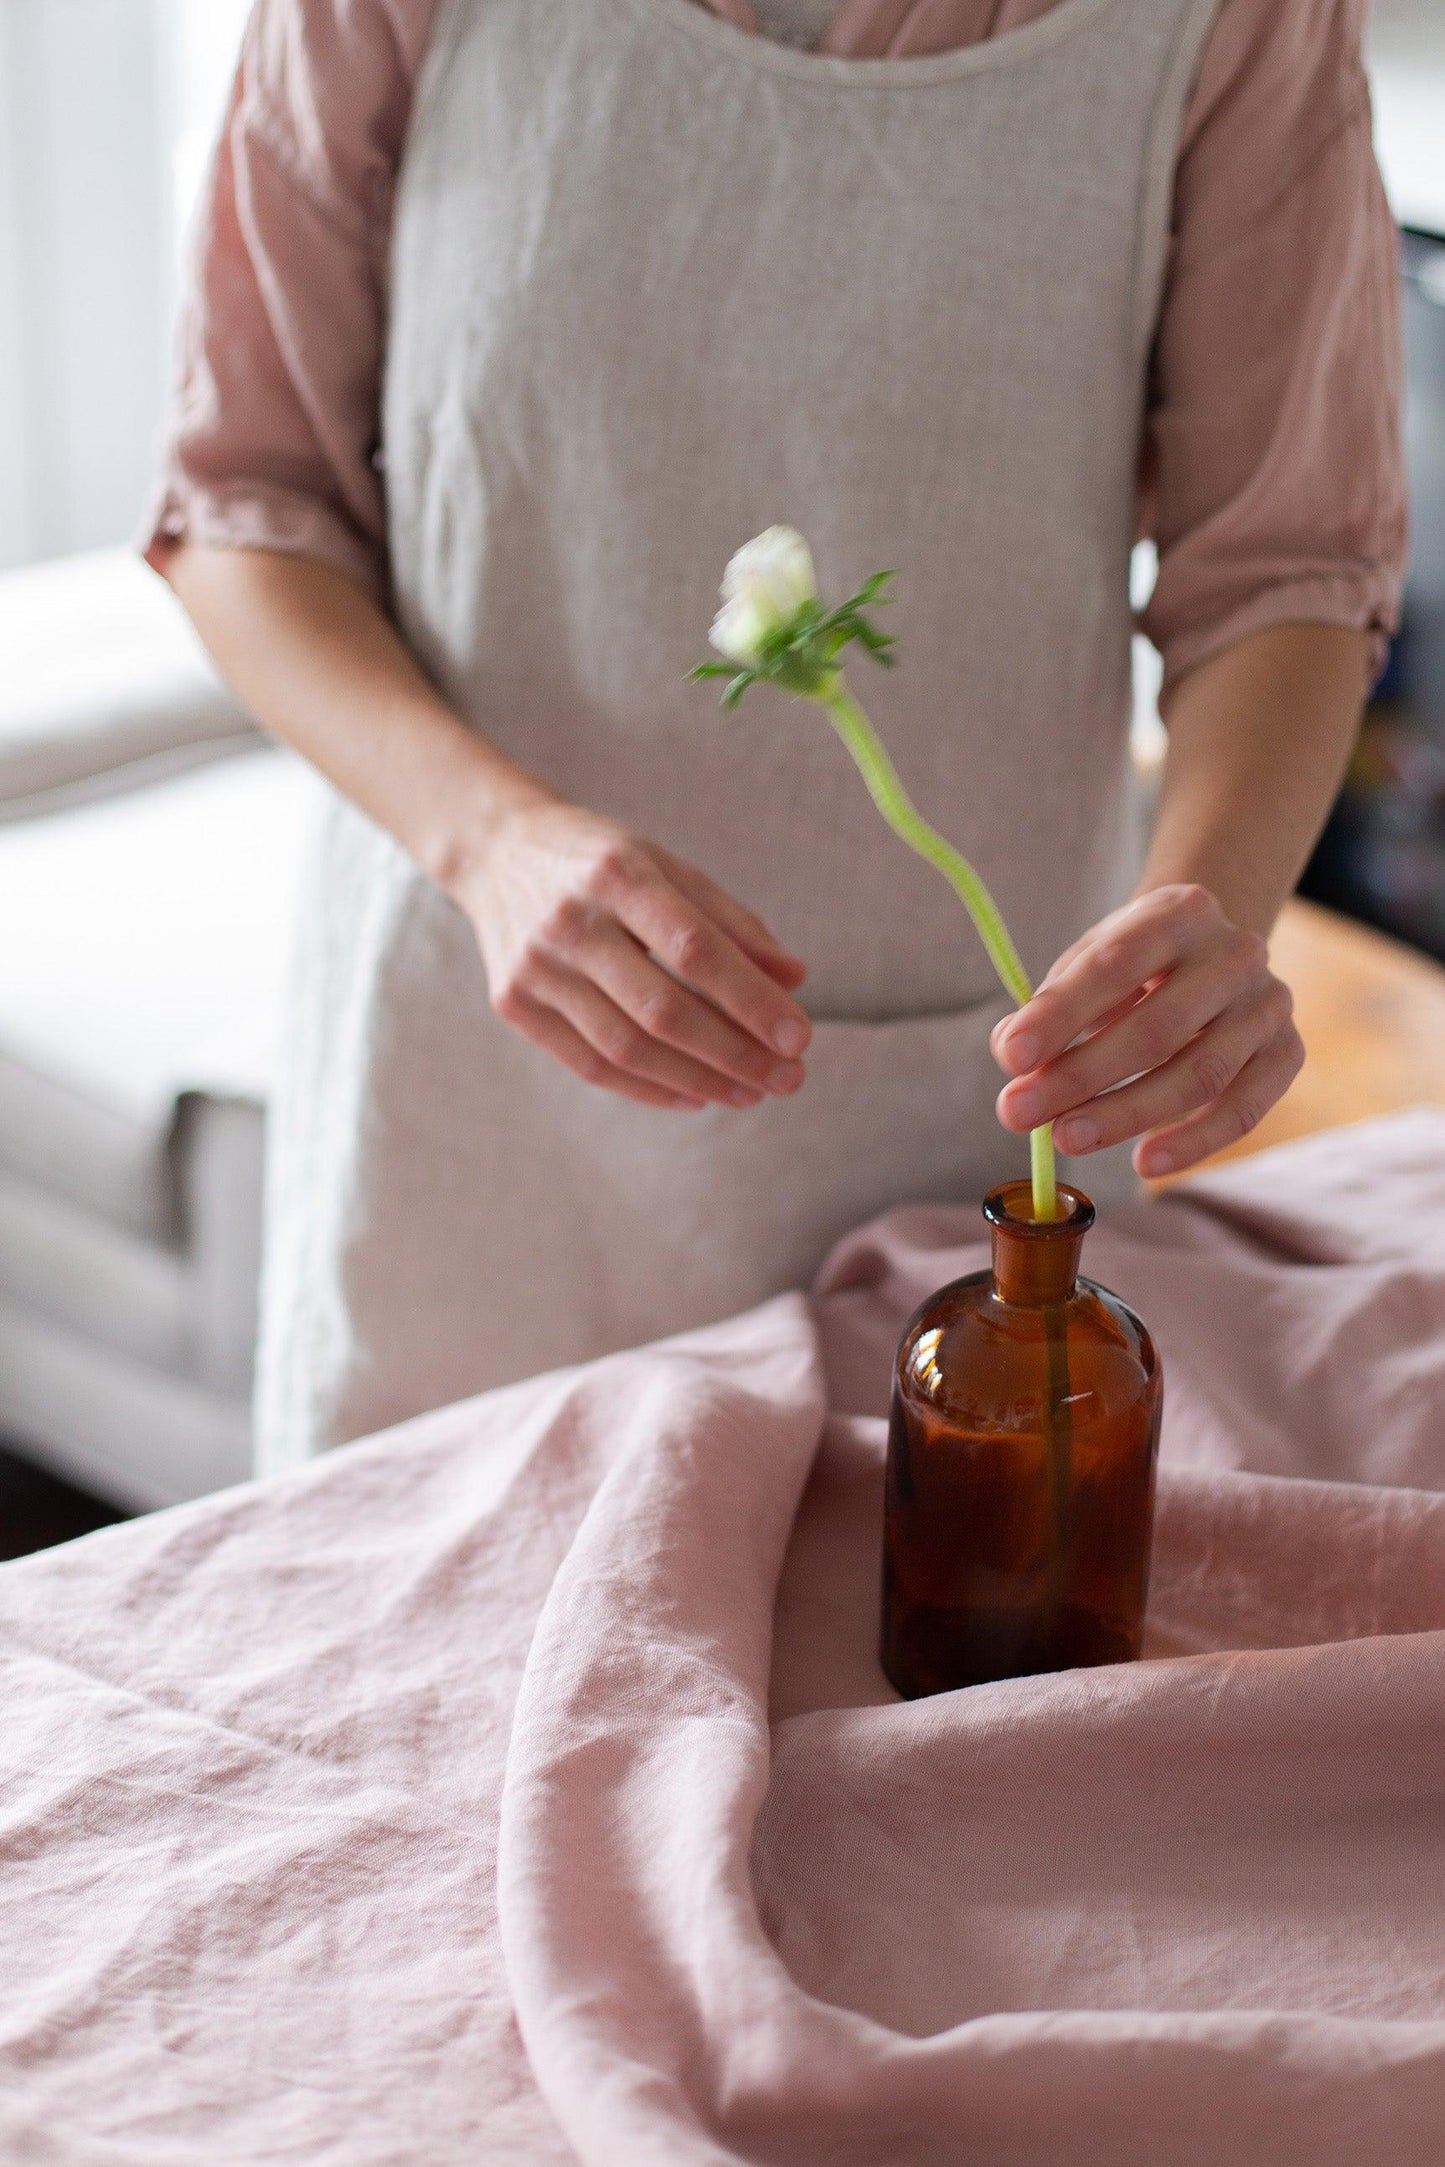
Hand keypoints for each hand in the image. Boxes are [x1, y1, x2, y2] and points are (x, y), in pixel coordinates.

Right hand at [457, 797, 810, 1110]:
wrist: (497, 853)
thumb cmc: (601, 863)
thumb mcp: (667, 867)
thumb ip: (731, 923)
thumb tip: (794, 982)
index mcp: (619, 874)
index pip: (695, 949)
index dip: (751, 1000)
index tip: (798, 1038)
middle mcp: (571, 922)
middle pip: (663, 1010)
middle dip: (735, 1054)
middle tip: (788, 1079)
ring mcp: (536, 968)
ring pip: (628, 1048)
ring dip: (699, 1081)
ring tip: (750, 1093)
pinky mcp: (514, 1004)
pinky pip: (591, 1065)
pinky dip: (649, 1089)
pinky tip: (695, 1096)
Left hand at [990, 884, 1303, 1177]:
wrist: (1211, 957)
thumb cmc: (1134, 967)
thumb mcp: (1088, 964)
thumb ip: (1050, 1006)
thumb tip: (1012, 1056)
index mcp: (1181, 912)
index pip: (1114, 964)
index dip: (1060, 1014)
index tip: (1010, 1058)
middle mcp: (1236, 952)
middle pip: (1157, 1027)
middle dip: (1080, 1076)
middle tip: (1017, 1113)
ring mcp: (1269, 1004)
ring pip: (1200, 1074)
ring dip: (1126, 1115)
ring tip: (1065, 1140)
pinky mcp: (1287, 1052)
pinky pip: (1243, 1109)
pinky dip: (1193, 1142)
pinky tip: (1143, 1162)